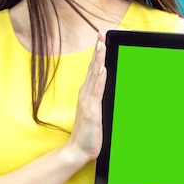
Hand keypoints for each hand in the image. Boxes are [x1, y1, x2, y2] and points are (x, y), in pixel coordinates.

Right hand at [67, 32, 106, 163]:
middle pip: (92, 67)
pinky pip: (96, 92)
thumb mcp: (95, 111)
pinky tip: (102, 69)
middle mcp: (85, 93)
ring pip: (94, 76)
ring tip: (102, 45)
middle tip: (101, 34)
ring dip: (98, 60)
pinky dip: (99, 79)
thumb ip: (99, 97)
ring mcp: (87, 101)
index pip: (93, 68)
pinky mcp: (91, 110)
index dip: (97, 52)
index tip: (101, 38)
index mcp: (87, 92)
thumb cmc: (88, 131)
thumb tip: (106, 83)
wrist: (77, 150)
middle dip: (98, 50)